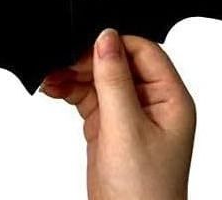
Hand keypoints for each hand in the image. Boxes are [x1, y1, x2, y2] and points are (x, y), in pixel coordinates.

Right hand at [41, 30, 195, 199]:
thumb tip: (106, 38)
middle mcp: (153, 104)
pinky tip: (54, 89)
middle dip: (89, 61)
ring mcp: (130, 118)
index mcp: (171, 99)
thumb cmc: (144, 193)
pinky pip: (91, 101)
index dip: (115, 44)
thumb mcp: (127, 129)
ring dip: (75, 76)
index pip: (145, 52)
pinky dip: (71, 93)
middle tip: (61, 62)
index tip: (85, 44)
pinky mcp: (109, 132)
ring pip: (102, 81)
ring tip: (50, 76)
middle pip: (120, 64)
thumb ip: (114, 81)